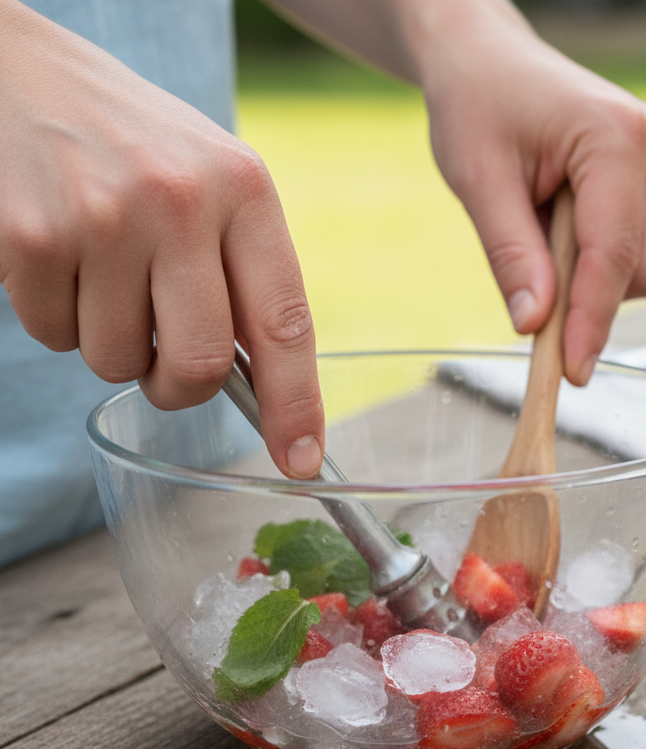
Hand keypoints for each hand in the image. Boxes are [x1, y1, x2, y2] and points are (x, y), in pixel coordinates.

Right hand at [0, 0, 324, 477]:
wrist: (22, 72)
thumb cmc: (139, 148)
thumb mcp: (217, 186)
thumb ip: (246, 274)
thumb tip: (268, 390)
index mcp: (245, 190)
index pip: (286, 323)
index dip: (296, 405)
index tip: (300, 462)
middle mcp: (182, 201)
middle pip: (199, 366)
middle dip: (179, 387)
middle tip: (163, 364)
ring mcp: (103, 217)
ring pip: (118, 362)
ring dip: (112, 345)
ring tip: (104, 276)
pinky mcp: (31, 235)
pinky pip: (54, 337)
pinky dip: (57, 319)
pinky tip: (61, 259)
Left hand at [408, 1, 645, 384]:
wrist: (489, 60)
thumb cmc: (479, 103)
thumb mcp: (479, 181)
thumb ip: (511, 256)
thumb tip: (535, 326)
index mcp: (616, 138)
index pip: (614, 256)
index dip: (591, 321)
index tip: (571, 372)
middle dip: (591, 298)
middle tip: (531, 277)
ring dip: (593, 277)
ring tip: (543, 229)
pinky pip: (641, 251)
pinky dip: (600, 262)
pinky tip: (564, 227)